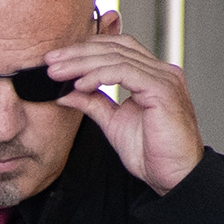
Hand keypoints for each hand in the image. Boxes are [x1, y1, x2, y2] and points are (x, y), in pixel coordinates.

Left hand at [46, 13, 204, 194]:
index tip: (57, 60)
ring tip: (57, 73)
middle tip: (50, 61)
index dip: (86, 49)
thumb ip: (94, 104)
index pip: (117, 48)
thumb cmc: (152, 153)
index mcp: (152, 75)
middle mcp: (161, 71)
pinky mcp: (162, 90)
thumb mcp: (113, 123)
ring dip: (83, 63)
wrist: (174, 175)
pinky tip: (80, 84)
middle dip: (78, 52)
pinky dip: (100, 75)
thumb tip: (67, 92)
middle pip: (115, 48)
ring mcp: (164, 78)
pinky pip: (126, 72)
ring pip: (117, 57)